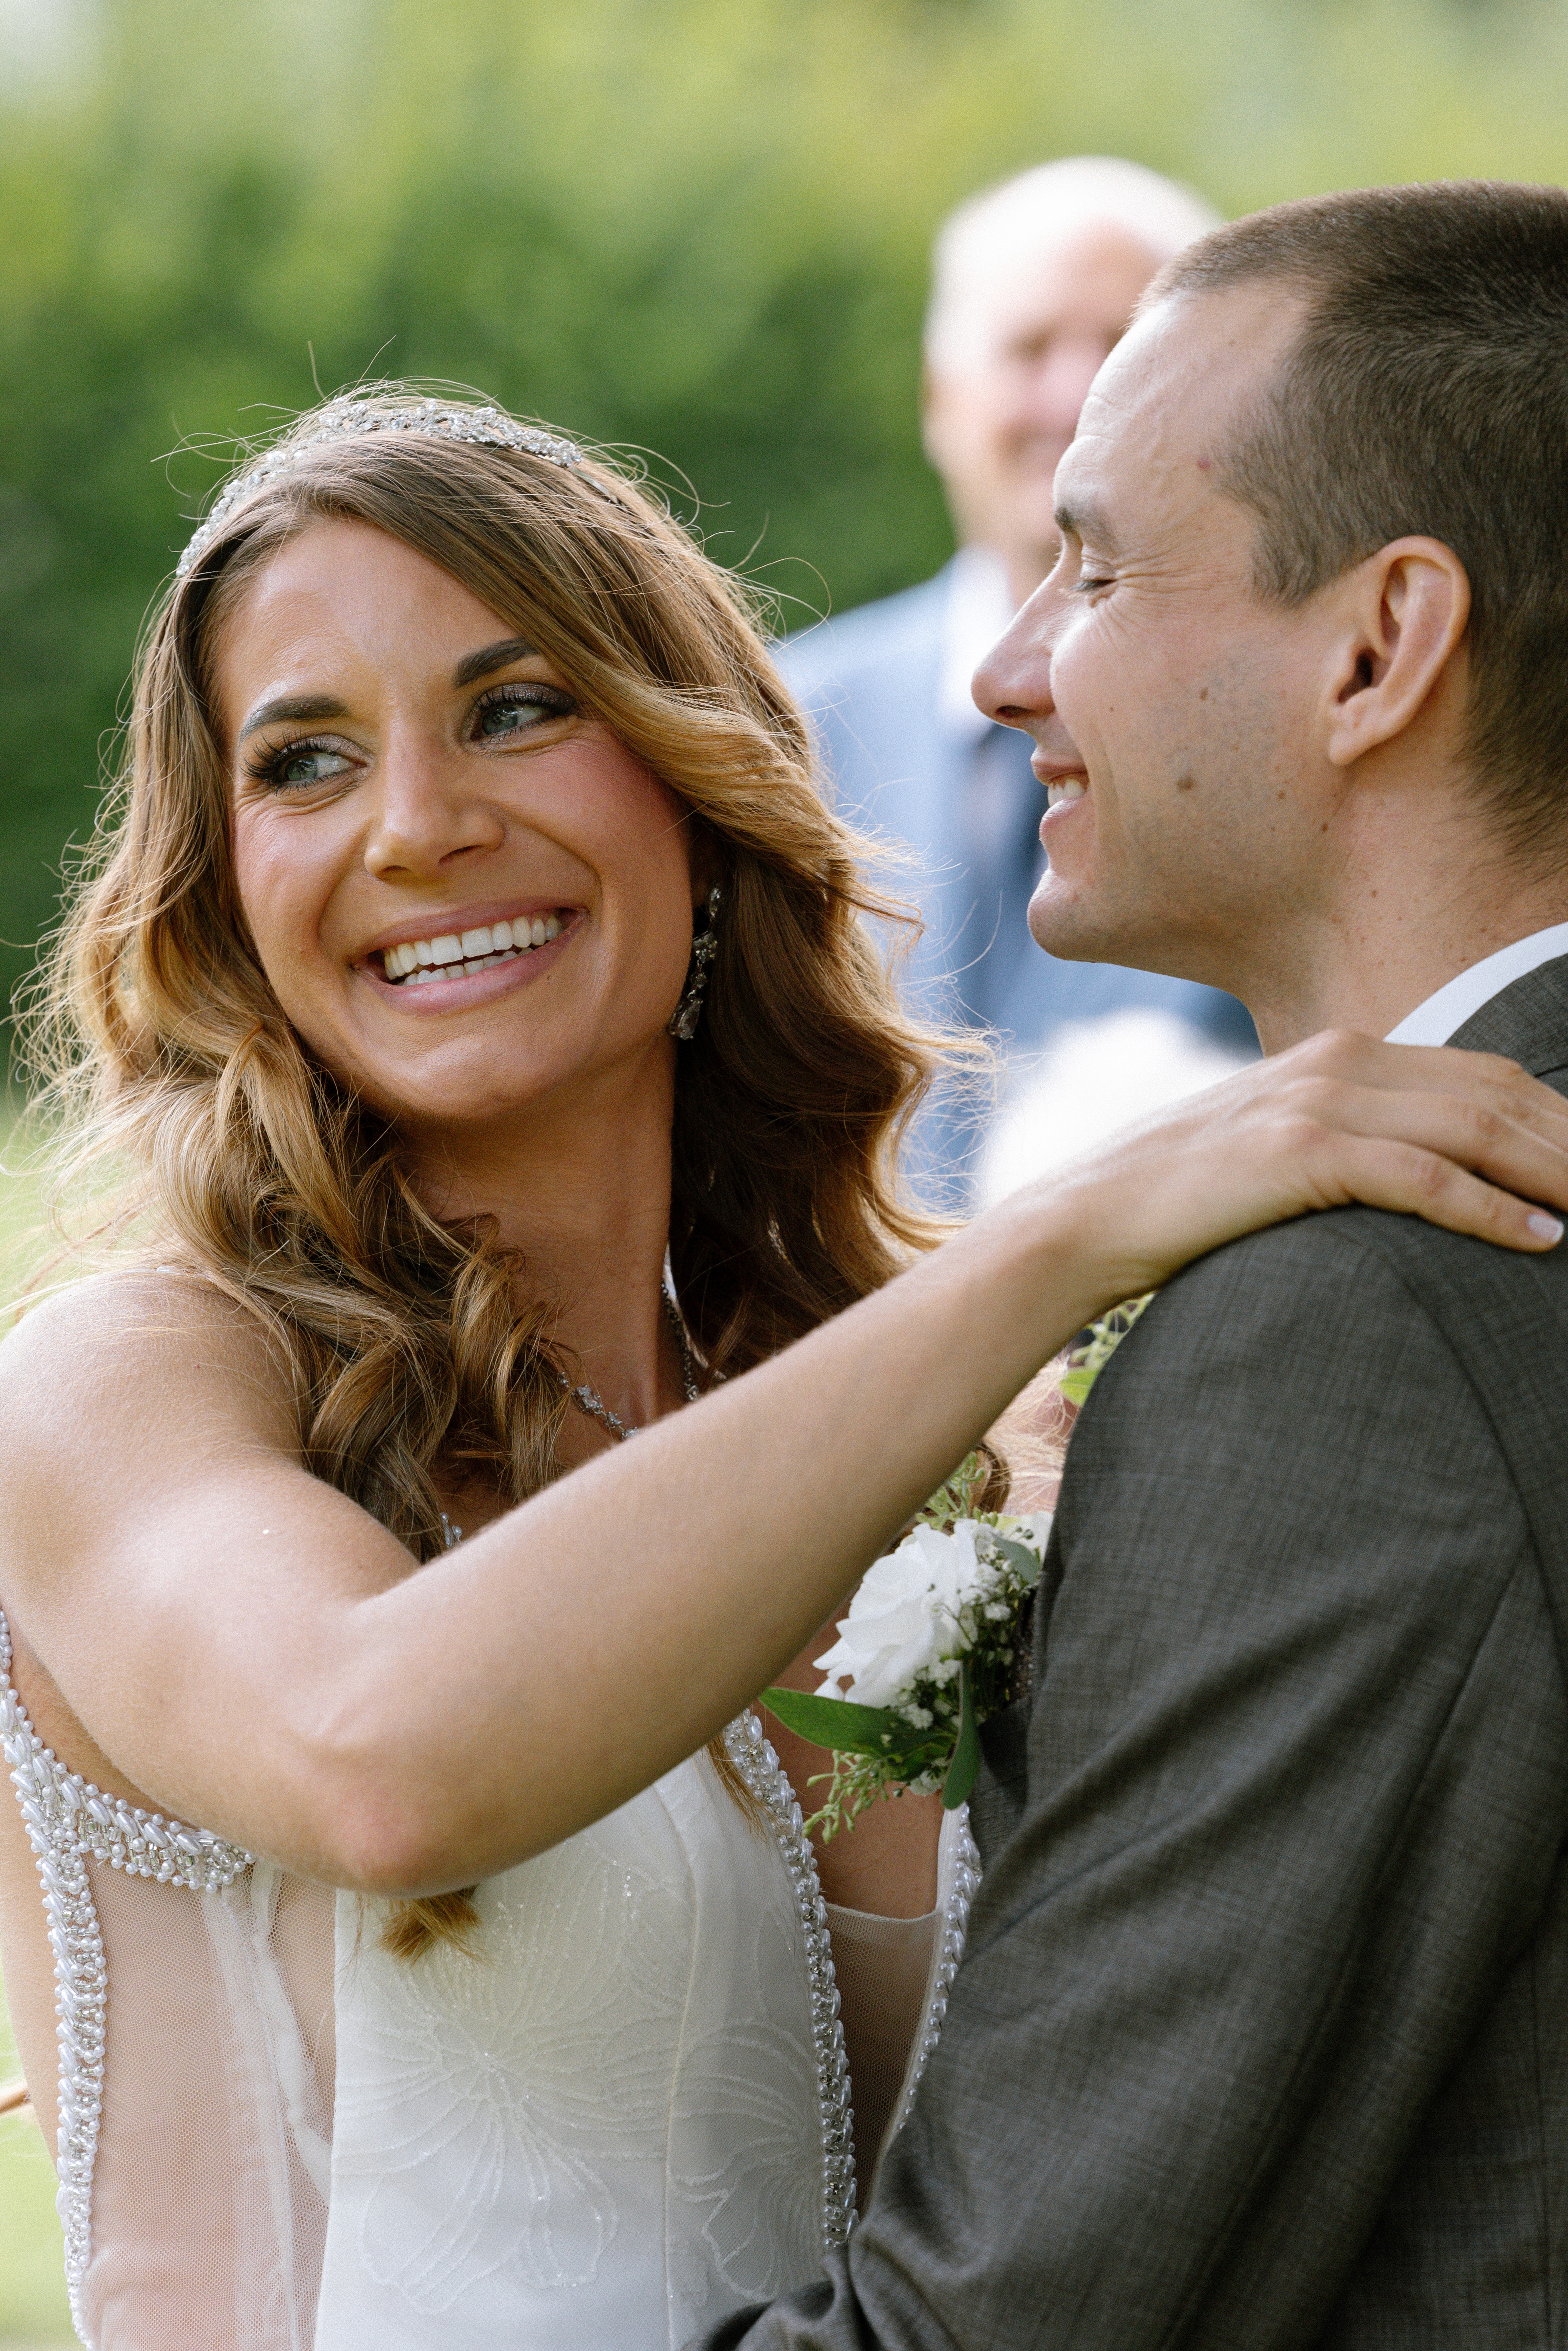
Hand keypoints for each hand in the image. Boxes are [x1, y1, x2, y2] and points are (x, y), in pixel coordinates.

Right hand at [1042, 1030, 1567, 1305]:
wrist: (1088, 1216)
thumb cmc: (1185, 1197)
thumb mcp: (1277, 1147)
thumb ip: (1348, 1138)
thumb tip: (1419, 1170)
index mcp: (1339, 1054)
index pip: (1482, 1076)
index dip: (1554, 1117)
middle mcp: (1338, 1061)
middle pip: (1496, 1093)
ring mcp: (1318, 1102)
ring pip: (1473, 1128)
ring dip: (1554, 1172)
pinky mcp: (1300, 1152)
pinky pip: (1423, 1178)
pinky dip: (1492, 1210)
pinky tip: (1539, 1240)